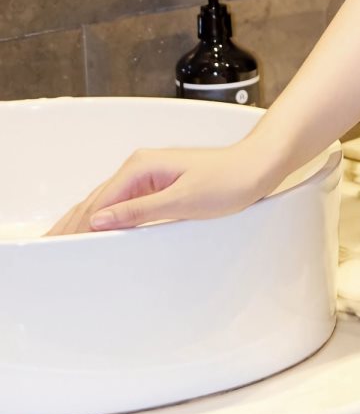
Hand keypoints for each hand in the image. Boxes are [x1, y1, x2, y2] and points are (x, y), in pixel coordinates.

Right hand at [43, 140, 275, 235]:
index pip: (99, 202)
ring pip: (106, 201)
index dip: (77, 225)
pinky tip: (95, 228)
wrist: (256, 167)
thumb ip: (139, 211)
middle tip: (49, 247)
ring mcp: (148, 175)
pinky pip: (122, 203)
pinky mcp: (157, 185)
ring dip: (84, 220)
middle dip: (72, 222)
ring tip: (62, 240)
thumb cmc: (228, 180)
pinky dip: (104, 217)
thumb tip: (101, 219)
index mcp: (141, 167)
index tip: (59, 245)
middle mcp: (140, 167)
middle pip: (97, 200)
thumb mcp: (181, 201)